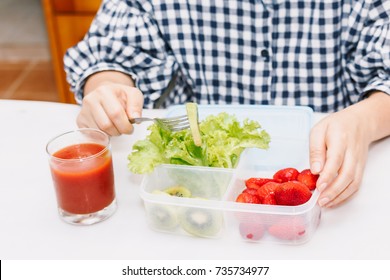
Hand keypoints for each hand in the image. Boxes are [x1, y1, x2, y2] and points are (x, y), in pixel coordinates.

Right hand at [77, 82, 143, 135]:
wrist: (106, 93)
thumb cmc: (120, 95)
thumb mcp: (133, 95)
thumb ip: (136, 105)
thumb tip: (135, 118)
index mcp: (104, 91)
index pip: (115, 114)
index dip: (125, 125)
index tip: (130, 128)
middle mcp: (90, 100)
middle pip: (106, 125)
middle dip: (119, 131)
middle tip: (124, 128)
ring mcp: (83, 111)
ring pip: (100, 131)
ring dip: (112, 133)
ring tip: (115, 126)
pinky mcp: (80, 121)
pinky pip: (93, 135)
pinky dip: (103, 135)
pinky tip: (107, 128)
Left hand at [309, 92, 389, 206]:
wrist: (360, 122)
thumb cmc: (335, 126)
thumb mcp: (319, 130)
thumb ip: (316, 149)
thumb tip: (315, 170)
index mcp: (340, 139)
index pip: (335, 159)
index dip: (328, 174)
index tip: (319, 186)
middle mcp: (352, 152)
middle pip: (346, 174)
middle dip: (333, 190)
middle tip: (320, 200)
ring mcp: (358, 162)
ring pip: (353, 182)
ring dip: (340, 196)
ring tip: (325, 204)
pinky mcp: (360, 168)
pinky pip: (356, 184)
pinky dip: (346, 195)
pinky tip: (334, 200)